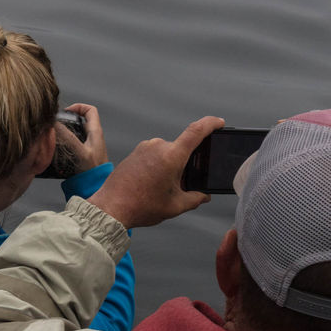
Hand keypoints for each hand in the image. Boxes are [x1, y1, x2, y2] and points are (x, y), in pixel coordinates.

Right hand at [58, 103, 107, 172]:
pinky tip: (58, 147)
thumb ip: (69, 138)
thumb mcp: (81, 152)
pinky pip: (73, 141)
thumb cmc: (94, 171)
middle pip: (80, 119)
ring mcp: (89, 144)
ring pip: (76, 130)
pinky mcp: (84, 152)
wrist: (97, 185)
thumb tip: (56, 124)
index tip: (66, 112)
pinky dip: (65, 141)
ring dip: (66, 130)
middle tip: (57, 123)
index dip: (78, 107)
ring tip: (55, 134)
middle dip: (68, 119)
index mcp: (96, 131)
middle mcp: (93, 136)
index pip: (90, 110)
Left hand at [87, 116, 223, 227]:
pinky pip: (154, 154)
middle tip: (182, 184)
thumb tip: (204, 196)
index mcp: (171, 156)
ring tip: (163, 188)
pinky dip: (159, 165)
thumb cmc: (139, 206)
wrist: (110, 207)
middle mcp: (158, 146)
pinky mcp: (135, 152)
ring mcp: (145, 147)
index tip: (219, 123)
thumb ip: (195, 199)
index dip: (211, 124)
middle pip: (182, 149)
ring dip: (171, 166)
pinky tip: (153, 183)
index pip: (196, 131)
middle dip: (186, 164)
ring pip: (167, 153)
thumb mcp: (174, 206)